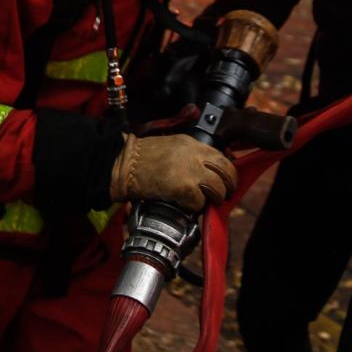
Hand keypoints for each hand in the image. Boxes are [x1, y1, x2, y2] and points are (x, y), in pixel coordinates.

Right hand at [108, 133, 237, 211]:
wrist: (122, 164)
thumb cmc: (140, 158)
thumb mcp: (170, 146)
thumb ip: (189, 155)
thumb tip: (205, 170)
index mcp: (191, 143)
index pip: (221, 156)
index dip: (226, 170)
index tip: (225, 179)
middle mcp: (194, 154)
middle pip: (226, 170)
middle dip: (229, 185)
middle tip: (225, 195)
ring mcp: (190, 171)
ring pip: (217, 188)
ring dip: (214, 198)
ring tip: (207, 203)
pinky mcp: (183, 188)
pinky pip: (199, 202)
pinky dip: (195, 207)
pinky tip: (185, 206)